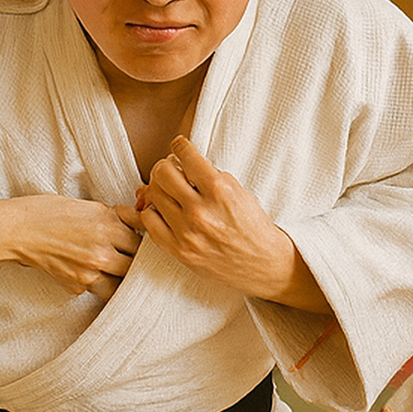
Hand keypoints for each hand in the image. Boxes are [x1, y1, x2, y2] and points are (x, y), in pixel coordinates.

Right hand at [0, 195, 142, 299]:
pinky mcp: (76, 287)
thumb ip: (118, 217)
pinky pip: (98, 289)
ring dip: (119, 276)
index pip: (140, 240)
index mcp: (107, 227)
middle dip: (133, 260)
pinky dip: (98, 283)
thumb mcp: (91, 205)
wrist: (19, 229)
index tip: (136, 239)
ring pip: (120, 284)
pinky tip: (90, 271)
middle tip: (128, 255)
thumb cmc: (51, 211)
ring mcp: (88, 273)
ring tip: (115, 268)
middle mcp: (101, 253)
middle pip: (135, 265)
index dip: (139, 239)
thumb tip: (140, 223)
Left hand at [137, 136, 327, 312]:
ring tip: (170, 190)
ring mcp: (187, 232)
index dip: (179, 146)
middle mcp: (200, 211)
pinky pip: (149, 221)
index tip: (178, 146)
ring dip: (159, 187)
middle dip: (166, 165)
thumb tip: (181, 162)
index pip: (185, 155)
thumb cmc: (254, 228)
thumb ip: (211, 176)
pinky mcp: (178, 250)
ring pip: (153, 195)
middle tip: (173, 169)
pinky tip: (165, 210)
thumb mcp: (240, 192)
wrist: (263, 265)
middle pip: (162, 173)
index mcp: (220, 190)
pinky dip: (153, 211)